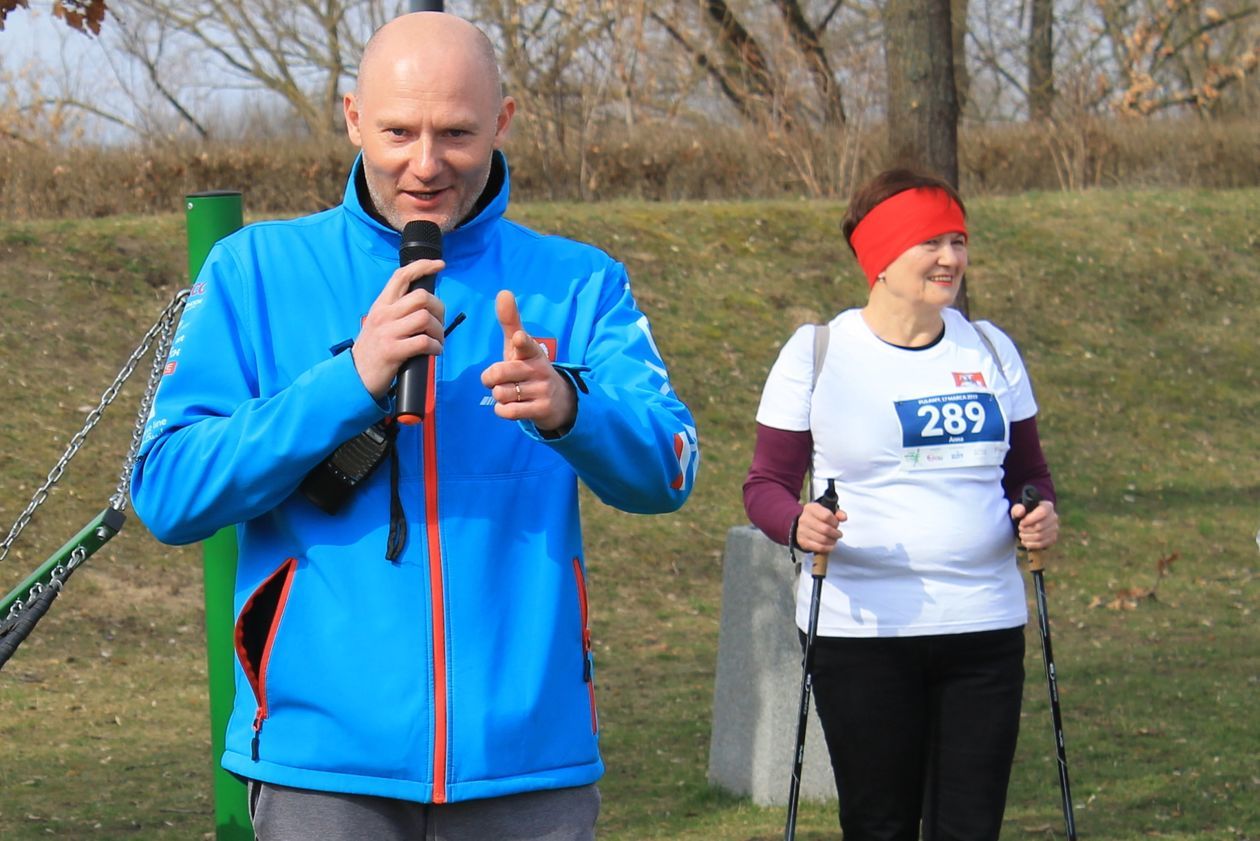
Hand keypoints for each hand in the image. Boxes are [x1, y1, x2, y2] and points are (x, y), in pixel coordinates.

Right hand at [351, 259, 445, 399]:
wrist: (354, 376)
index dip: (423, 266)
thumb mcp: (379, 323)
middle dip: (439, 309)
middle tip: (439, 324)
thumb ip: (397, 311)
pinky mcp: (392, 350)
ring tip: (438, 341)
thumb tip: (425, 304)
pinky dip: (436, 347)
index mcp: (381, 305)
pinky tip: (434, 352)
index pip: (402, 276)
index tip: (440, 265)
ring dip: (439, 331)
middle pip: (421, 297)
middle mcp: (384, 314)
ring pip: (425, 318)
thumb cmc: (373, 351)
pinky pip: (424, 342)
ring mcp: (388, 332)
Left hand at [480, 290, 575, 432]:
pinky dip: (502, 410)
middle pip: (498, 373)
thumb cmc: (530, 369)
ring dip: (499, 396)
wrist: (559, 401)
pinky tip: (512, 406)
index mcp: (532, 351)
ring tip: (512, 393)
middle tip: (499, 379)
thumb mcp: (520, 347)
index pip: (525, 344)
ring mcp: (542, 390)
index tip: (518, 339)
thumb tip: (504, 291)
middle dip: (490, 378)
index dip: (520, 342)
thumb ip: (510, 321)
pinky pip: (507, 411)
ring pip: (500, 394)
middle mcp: (539, 369)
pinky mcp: (541, 410)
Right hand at [794, 501, 846, 554]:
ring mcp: (802, 531)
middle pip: (825, 529)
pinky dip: (827, 548)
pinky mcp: (802, 541)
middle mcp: (804, 519)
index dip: (835, 522)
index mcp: (811, 508)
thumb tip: (844, 517)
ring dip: (832, 541)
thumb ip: (838, 513)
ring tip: (834, 540)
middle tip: (838, 535)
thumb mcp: (827, 511)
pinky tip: (830, 546)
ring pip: (822, 539)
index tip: (836, 525)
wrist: (803, 525)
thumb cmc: (818, 517)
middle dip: (835, 533)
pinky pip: (818, 547)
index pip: (826, 516)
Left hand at [1012, 499, 1058, 551]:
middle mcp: (1054, 517)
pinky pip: (1042, 544)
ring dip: (1027, 537)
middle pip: (1040, 526)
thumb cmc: (1023, 514)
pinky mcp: (1053, 538)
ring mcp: (1055, 529)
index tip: (1021, 523)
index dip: (1030, 519)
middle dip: (1026, 529)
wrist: (1029, 522)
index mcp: (1047, 506)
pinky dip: (1030, 544)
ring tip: (1021, 534)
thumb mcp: (1018, 509)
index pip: (1043, 512)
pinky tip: (1024, 541)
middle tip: (1020, 528)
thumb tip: (1020, 512)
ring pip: (1040, 536)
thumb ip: (1017, 509)